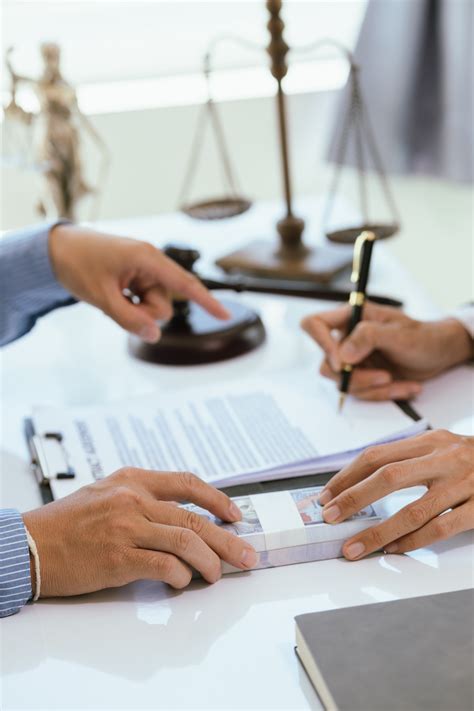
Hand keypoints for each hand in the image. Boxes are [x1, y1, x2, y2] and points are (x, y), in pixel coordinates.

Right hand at [22, 469, 257, 596]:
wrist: (30, 544)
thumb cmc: (66, 522)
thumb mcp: (105, 492)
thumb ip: (141, 498)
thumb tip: (180, 518)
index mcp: (132, 480)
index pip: (187, 483)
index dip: (218, 499)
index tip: (235, 515)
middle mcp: (133, 499)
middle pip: (194, 518)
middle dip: (227, 539)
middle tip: (246, 554)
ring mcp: (126, 527)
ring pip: (186, 541)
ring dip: (210, 562)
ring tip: (217, 574)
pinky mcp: (118, 558)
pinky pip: (164, 565)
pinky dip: (181, 575)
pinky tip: (183, 581)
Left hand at [49, 224, 228, 342]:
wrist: (56, 249)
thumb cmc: (78, 263)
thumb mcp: (102, 296)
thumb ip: (129, 319)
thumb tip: (154, 335)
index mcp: (147, 258)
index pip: (185, 284)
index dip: (207, 301)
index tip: (226, 315)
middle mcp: (150, 262)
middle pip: (164, 305)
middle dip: (143, 312)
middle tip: (116, 303)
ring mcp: (144, 271)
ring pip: (153, 307)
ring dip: (134, 310)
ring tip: (111, 296)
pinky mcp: (137, 277)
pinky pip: (143, 301)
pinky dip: (130, 304)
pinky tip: (113, 294)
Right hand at [301, 302, 472, 399]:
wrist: (439, 354)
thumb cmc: (423, 336)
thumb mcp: (399, 334)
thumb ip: (369, 337)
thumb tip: (343, 354)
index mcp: (350, 318)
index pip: (315, 324)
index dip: (321, 344)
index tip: (342, 363)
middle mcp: (346, 338)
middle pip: (328, 364)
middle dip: (356, 377)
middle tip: (384, 377)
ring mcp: (353, 359)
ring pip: (344, 383)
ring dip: (373, 388)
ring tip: (398, 380)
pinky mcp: (362, 377)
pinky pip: (361, 393)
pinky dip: (383, 394)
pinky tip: (404, 386)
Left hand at [317, 430, 473, 557]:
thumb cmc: (473, 459)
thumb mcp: (440, 447)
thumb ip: (407, 459)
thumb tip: (358, 482)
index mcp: (429, 441)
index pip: (376, 455)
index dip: (347, 476)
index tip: (325, 496)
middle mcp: (444, 458)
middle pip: (388, 476)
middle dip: (353, 499)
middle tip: (329, 518)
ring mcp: (464, 483)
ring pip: (413, 510)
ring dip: (378, 531)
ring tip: (355, 547)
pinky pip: (442, 527)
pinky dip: (414, 541)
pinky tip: (395, 550)